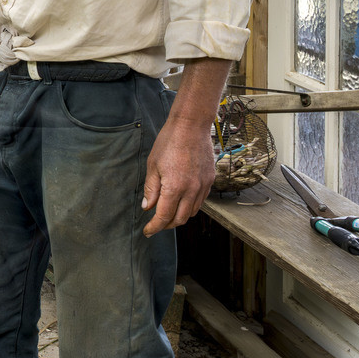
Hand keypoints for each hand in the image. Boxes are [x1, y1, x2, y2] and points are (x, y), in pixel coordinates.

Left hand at [141, 113, 217, 235]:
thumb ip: (151, 189)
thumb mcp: (153, 165)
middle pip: (180, 219)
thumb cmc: (168, 142)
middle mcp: (192, 190)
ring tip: (168, 212)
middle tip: (156, 223)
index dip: (155, 227)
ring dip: (180, 216)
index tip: (148, 232)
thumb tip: (147, 208)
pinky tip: (181, 200)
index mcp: (175, 187)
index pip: (164, 216)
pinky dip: (190, 205)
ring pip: (192, 212)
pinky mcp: (210, 180)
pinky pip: (201, 200)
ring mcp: (203, 185)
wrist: (191, 126)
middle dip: (167, 224)